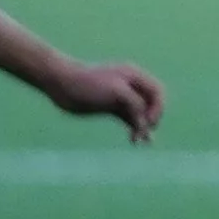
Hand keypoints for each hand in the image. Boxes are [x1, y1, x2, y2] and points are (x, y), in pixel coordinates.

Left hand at [53, 59, 168, 142]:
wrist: (61, 83)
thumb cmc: (88, 84)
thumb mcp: (117, 91)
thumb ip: (135, 105)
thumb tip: (145, 124)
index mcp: (134, 76)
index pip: (158, 92)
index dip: (158, 108)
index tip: (148, 121)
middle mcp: (130, 86)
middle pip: (151, 104)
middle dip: (151, 119)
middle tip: (143, 133)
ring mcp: (120, 97)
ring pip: (140, 114)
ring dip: (143, 127)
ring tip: (142, 142)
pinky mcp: (110, 107)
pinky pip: (128, 119)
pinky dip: (133, 128)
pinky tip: (134, 140)